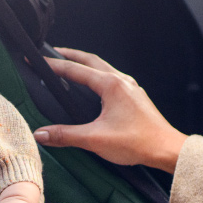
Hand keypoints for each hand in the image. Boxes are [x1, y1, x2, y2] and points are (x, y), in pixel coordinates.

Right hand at [33, 48, 186, 173]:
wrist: (166, 150)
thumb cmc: (138, 142)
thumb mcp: (95, 139)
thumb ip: (65, 135)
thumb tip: (41, 134)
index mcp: (111, 85)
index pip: (75, 70)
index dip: (52, 65)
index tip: (36, 60)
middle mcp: (121, 81)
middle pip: (91, 60)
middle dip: (70, 55)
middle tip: (53, 52)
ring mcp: (130, 88)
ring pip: (103, 68)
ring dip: (85, 64)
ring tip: (71, 66)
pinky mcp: (134, 97)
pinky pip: (112, 79)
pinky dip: (97, 76)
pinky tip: (93, 87)